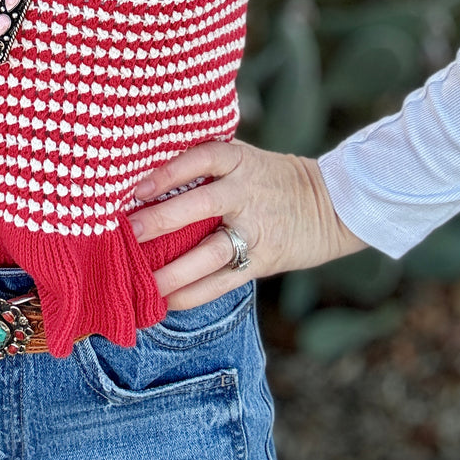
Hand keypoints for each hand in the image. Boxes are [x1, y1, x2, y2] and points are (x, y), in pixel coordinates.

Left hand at [128, 139, 366, 309]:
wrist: (330, 203)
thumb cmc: (269, 178)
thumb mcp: (243, 158)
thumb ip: (205, 165)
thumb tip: (145, 174)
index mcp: (238, 161)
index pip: (200, 160)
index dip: (169, 172)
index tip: (138, 187)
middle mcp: (245, 192)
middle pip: (201, 206)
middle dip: (162, 220)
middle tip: (129, 233)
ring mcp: (254, 229)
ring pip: (211, 252)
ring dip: (175, 270)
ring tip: (143, 281)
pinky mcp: (262, 261)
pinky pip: (224, 281)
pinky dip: (194, 293)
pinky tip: (167, 301)